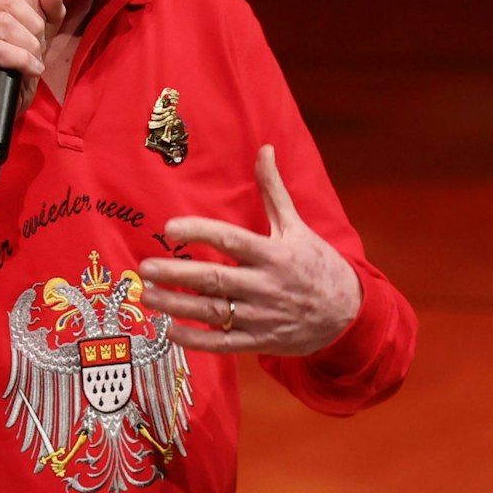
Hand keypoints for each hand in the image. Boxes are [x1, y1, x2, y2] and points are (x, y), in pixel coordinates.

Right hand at [0, 0, 66, 151]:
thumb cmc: (5, 77)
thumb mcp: (34, 39)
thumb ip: (47, 11)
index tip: (35, 27)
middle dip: (33, 26)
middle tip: (37, 50)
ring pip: (2, 22)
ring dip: (28, 45)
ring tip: (32, 62)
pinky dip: (20, 59)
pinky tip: (29, 71)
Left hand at [139, 145, 360, 355]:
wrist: (348, 314)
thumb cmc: (318, 264)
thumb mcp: (298, 227)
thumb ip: (274, 191)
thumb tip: (265, 149)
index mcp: (274, 254)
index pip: (230, 240)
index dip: (199, 232)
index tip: (170, 227)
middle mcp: (265, 285)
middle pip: (214, 279)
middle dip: (176, 274)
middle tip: (144, 268)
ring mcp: (261, 316)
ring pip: (213, 312)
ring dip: (176, 306)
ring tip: (147, 295)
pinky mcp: (260, 341)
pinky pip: (223, 343)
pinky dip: (196, 340)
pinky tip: (171, 330)